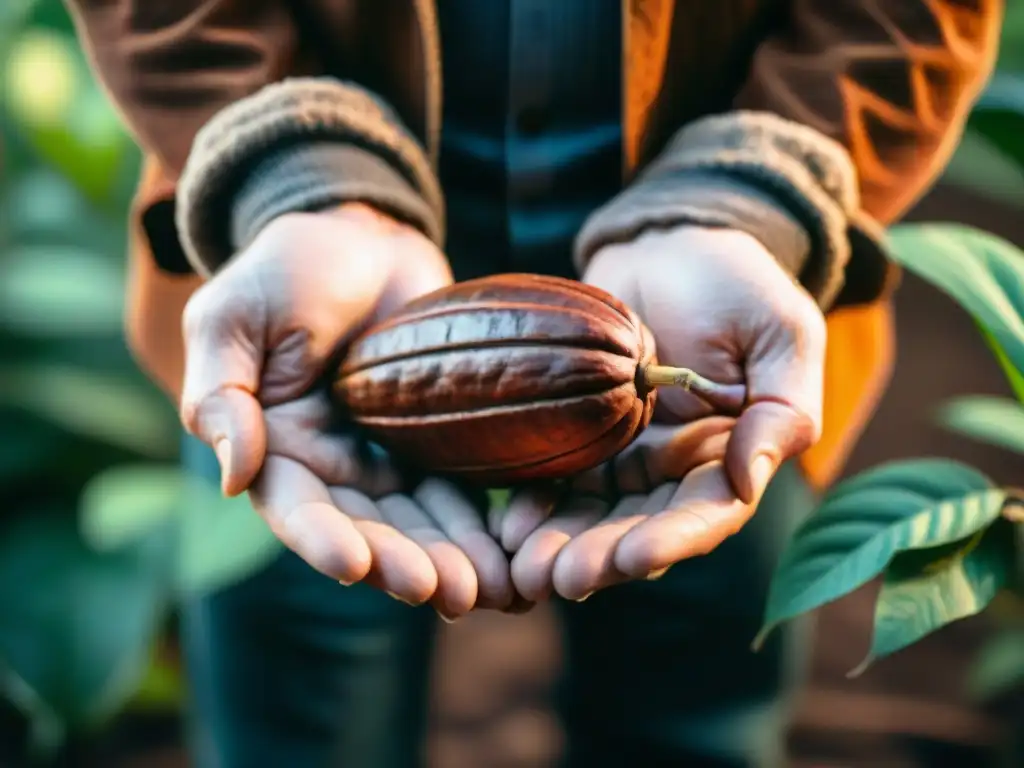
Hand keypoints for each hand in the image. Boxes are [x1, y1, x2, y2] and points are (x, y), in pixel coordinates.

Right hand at [180, 204, 513, 617]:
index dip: (324, 540)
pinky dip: (484, 522)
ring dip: (452, 558)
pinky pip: (459, 488)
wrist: (363, 237)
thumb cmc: (287, 269)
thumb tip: (233, 478)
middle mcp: (332, 468)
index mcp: (275, 449)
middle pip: (368, 530)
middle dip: (404, 564)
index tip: (356, 564)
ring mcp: (388, 457)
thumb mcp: (232, 318)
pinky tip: (514, 550)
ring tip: (492, 588)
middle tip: (446, 593)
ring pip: (420, 522)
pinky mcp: (437, 441)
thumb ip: (221, 395)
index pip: (297, 508)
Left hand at [500, 225, 824, 600]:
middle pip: (640, 528)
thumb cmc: (735, 282)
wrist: (665, 243)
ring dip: (560, 546)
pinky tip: (506, 524)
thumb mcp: (780, 335)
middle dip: (601, 558)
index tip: (631, 559)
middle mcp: (676, 470)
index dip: (670, 541)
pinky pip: (556, 477)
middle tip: (558, 580)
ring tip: (523, 569)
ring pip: (593, 515)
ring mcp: (624, 456)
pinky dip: (533, 503)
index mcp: (732, 456)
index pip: (705, 514)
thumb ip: (781, 411)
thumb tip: (751, 480)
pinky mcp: (581, 434)